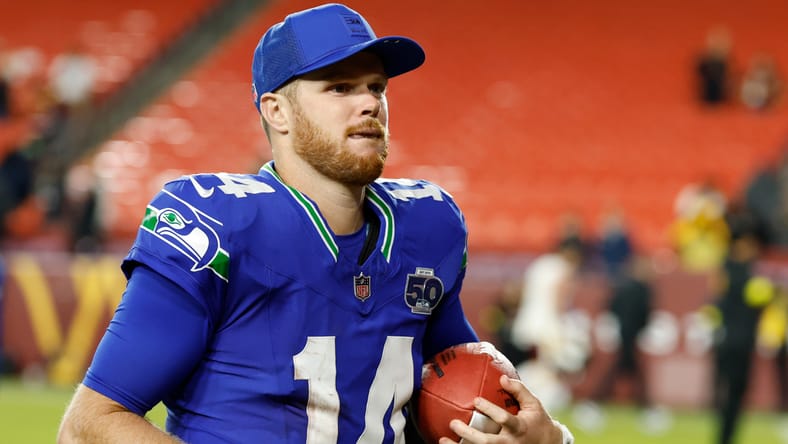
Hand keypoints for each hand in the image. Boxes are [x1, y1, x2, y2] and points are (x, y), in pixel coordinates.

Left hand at [439, 375, 563, 443]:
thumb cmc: (537, 421)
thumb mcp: (534, 404)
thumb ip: (519, 390)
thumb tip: (502, 377)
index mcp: (519, 427)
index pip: (503, 419)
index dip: (490, 410)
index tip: (475, 400)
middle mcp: (510, 443)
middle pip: (487, 442)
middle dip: (469, 434)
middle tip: (453, 423)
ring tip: (442, 439)